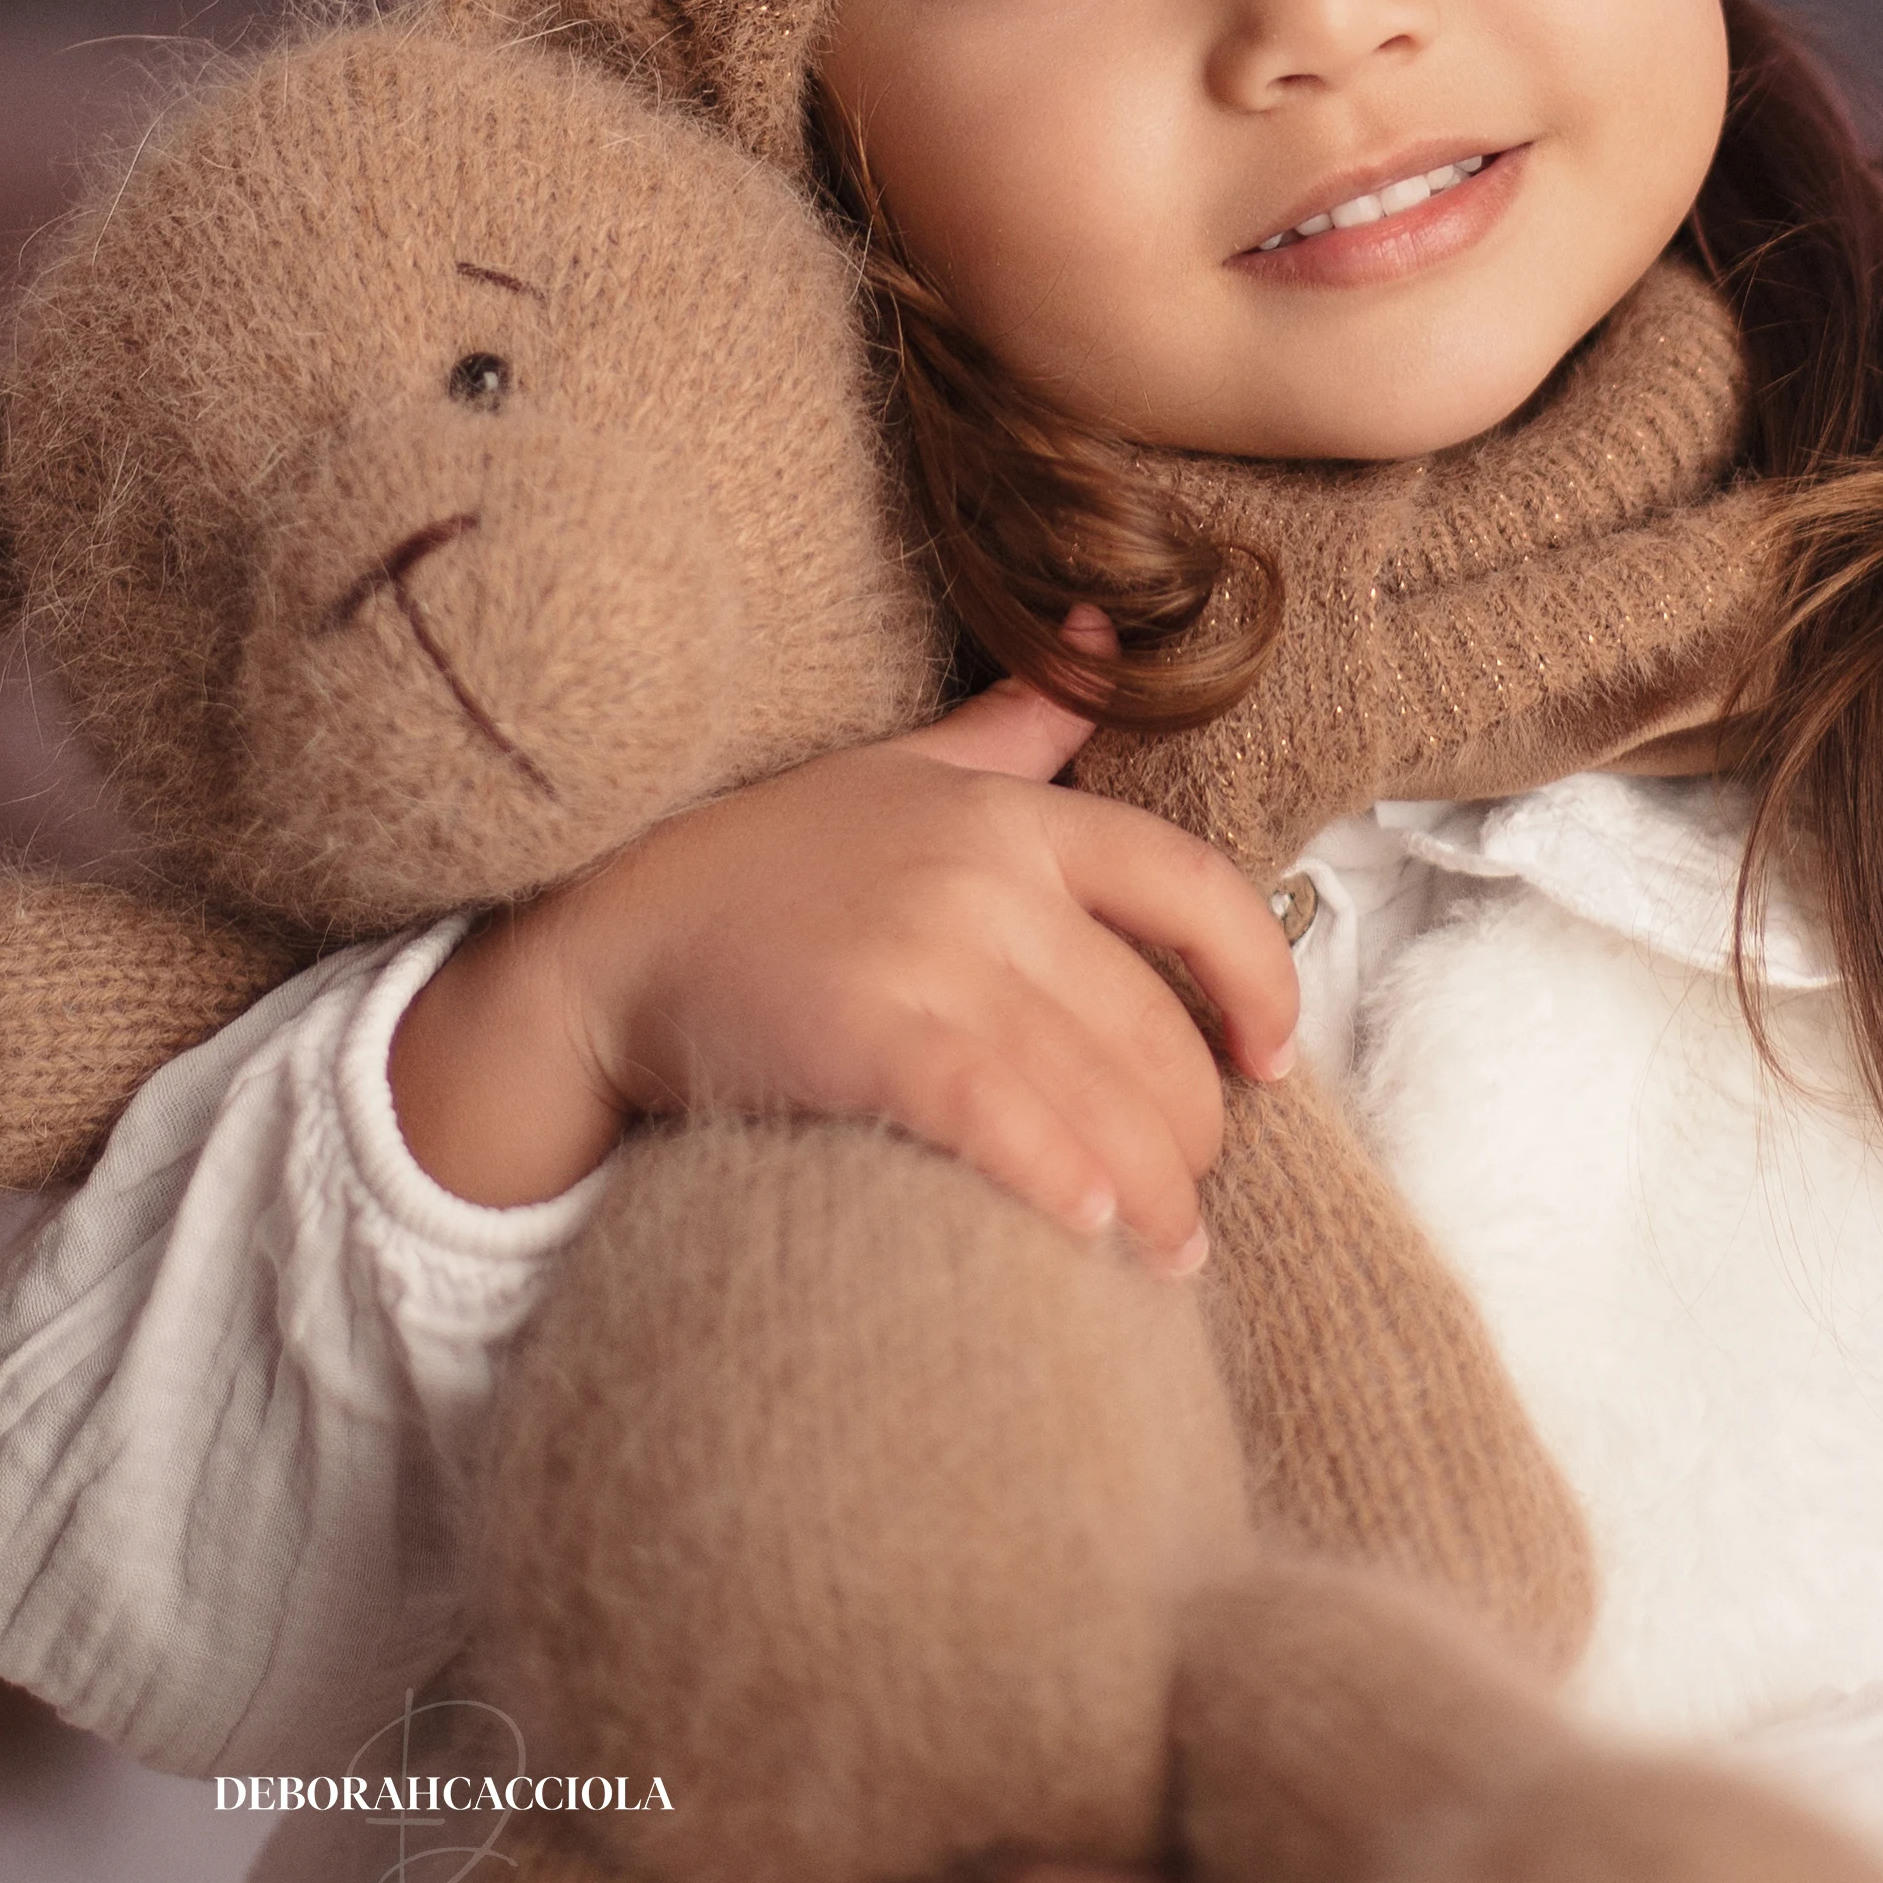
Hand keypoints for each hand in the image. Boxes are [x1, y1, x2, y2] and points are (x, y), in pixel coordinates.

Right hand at [387, 656, 1297, 1237]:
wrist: (606, 946)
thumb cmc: (760, 865)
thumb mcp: (895, 767)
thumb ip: (1017, 721)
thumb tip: (1111, 625)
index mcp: (1010, 816)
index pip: (1192, 887)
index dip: (1259, 979)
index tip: (1276, 1056)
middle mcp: (986, 878)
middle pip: (1155, 1025)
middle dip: (1192, 1129)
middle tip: (1192, 1195)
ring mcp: (929, 955)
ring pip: (1102, 1094)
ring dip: (1156, 1195)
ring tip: (1166, 1257)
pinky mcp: (870, 1038)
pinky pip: (1008, 1122)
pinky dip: (1067, 1185)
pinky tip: (1094, 1238)